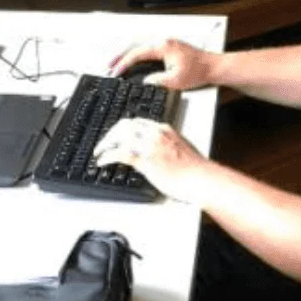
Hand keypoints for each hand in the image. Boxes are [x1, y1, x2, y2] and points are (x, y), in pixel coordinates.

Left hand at [92, 118, 206, 201]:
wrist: (202, 179)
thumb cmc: (194, 169)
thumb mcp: (178, 149)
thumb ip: (163, 145)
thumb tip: (151, 152)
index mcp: (164, 129)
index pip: (136, 122)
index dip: (121, 128)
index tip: (114, 136)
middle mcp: (156, 134)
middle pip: (124, 125)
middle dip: (110, 133)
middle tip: (103, 144)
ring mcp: (150, 146)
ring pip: (119, 136)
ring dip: (105, 143)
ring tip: (99, 152)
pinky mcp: (146, 160)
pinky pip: (120, 154)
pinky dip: (107, 156)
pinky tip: (102, 161)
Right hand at [108, 38, 219, 90]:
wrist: (213, 67)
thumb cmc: (199, 72)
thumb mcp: (176, 81)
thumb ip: (157, 81)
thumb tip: (144, 82)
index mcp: (163, 47)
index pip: (138, 53)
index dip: (124, 63)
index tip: (116, 72)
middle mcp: (163, 42)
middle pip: (136, 46)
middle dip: (120, 56)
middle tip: (109, 66)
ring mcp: (166, 44)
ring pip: (141, 47)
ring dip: (128, 56)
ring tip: (117, 65)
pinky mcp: (169, 48)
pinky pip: (149, 50)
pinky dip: (138, 56)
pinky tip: (134, 63)